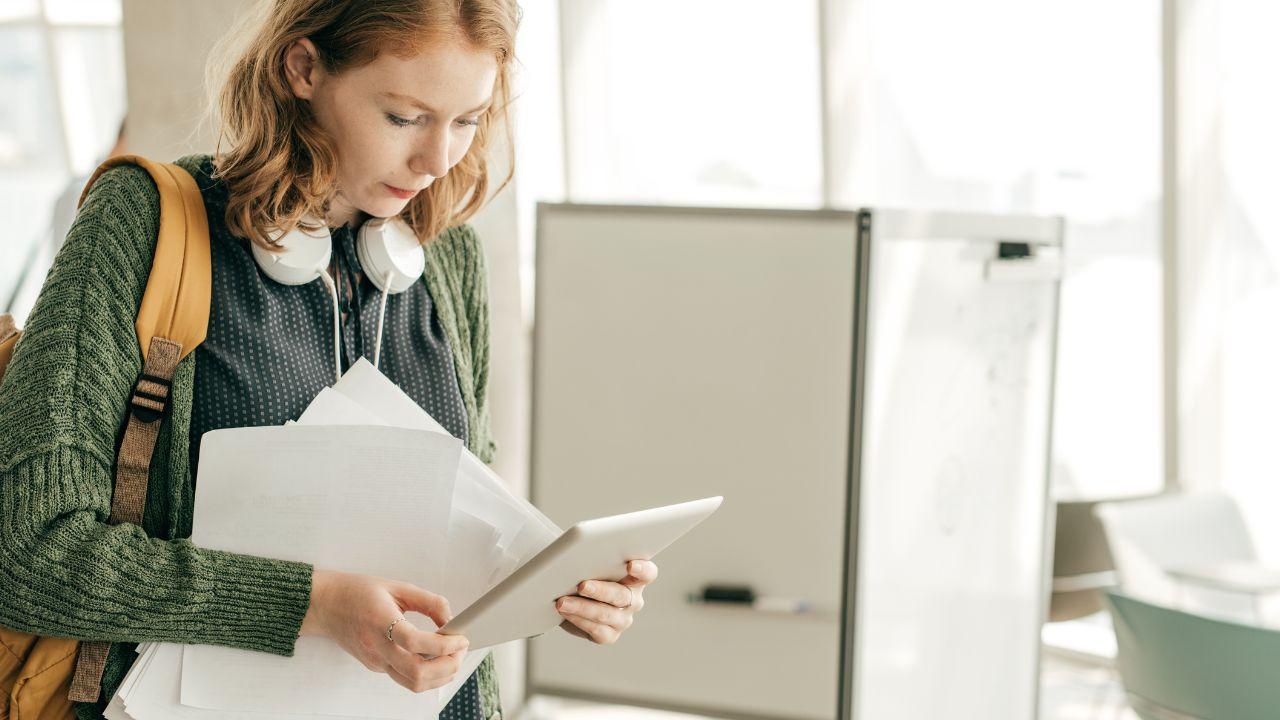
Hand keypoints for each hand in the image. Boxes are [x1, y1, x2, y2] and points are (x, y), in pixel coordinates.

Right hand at [300, 569, 468, 692]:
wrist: (327, 605)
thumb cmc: (359, 592)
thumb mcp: (398, 586)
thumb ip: (429, 602)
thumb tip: (451, 621)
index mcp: (380, 621)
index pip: (415, 642)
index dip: (443, 645)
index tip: (460, 638)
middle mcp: (376, 647)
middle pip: (417, 673)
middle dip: (447, 666)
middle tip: (461, 651)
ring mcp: (375, 661)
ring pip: (412, 683)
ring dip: (440, 676)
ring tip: (453, 657)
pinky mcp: (375, 667)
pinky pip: (405, 678)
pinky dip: (427, 674)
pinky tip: (436, 659)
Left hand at [555, 559, 658, 644]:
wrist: (572, 595)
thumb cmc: (586, 573)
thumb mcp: (593, 563)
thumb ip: (595, 559)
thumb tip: (578, 557)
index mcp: (636, 578)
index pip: (649, 573)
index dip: (642, 569)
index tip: (630, 565)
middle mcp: (634, 600)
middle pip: (622, 595)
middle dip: (600, 590)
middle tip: (581, 585)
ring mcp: (623, 619)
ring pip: (606, 614)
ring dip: (582, 607)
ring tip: (562, 602)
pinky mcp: (610, 635)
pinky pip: (597, 630)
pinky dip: (579, 620)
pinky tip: (566, 613)